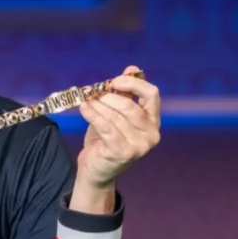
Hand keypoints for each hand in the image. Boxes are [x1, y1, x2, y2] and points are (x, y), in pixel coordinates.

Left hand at [76, 65, 160, 188]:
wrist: (96, 169)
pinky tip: (84, 109)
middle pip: (131, 106)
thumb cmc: (106, 140)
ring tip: (85, 100)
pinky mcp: (124, 153)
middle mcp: (152, 134)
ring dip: (98, 106)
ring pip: (116, 117)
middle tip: (93, 93)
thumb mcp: (116, 114)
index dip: (134, 84)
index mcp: (153, 120)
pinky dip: (93, 116)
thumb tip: (132, 68)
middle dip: (109, 97)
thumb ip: (124, 93)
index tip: (114, 80)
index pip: (152, 95)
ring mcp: (140, 146)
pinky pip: (107, 128)